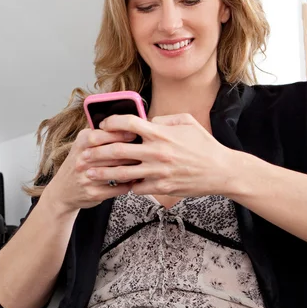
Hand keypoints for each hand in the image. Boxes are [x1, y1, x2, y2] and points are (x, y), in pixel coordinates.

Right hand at [43, 128, 138, 212]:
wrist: (62, 190)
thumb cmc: (78, 164)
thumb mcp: (82, 145)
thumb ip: (98, 134)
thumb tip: (124, 124)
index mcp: (80, 145)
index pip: (99, 135)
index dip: (119, 134)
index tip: (134, 133)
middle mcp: (81, 161)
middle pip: (111, 153)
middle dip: (130, 151)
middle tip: (144, 149)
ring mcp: (86, 178)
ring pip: (116, 171)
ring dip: (132, 168)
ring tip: (143, 164)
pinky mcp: (92, 193)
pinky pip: (116, 188)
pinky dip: (128, 184)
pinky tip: (135, 179)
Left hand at [83, 113, 237, 197]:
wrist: (221, 171)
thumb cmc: (204, 145)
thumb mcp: (186, 122)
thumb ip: (164, 119)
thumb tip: (146, 121)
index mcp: (161, 133)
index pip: (129, 123)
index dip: (111, 122)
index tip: (102, 125)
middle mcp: (156, 152)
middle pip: (118, 150)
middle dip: (97, 152)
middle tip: (84, 154)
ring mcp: (158, 172)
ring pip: (122, 173)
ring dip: (103, 173)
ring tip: (89, 174)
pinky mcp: (161, 188)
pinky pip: (137, 188)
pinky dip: (128, 186)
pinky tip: (119, 185)